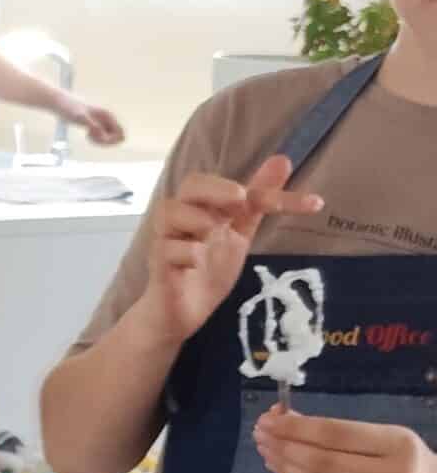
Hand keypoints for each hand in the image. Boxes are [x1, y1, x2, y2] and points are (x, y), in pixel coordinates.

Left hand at [73, 98, 125, 146]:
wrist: (60, 102)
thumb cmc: (69, 108)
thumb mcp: (79, 118)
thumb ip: (92, 125)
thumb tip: (103, 135)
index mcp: (108, 116)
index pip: (121, 134)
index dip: (110, 141)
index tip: (96, 136)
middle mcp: (108, 119)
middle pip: (118, 138)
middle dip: (106, 142)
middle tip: (91, 136)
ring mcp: (103, 123)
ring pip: (110, 138)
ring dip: (101, 142)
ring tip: (88, 135)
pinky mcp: (96, 126)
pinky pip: (104, 138)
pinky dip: (97, 140)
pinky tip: (87, 135)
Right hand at [144, 156, 324, 344]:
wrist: (181, 314)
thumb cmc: (207, 270)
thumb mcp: (239, 232)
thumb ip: (258, 199)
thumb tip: (282, 159)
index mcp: (206, 207)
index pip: (233, 186)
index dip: (270, 190)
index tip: (314, 203)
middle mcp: (183, 217)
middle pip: (191, 185)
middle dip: (216, 188)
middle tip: (240, 198)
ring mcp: (167, 240)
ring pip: (171, 212)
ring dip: (198, 219)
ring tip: (213, 234)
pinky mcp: (158, 266)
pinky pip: (168, 250)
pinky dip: (187, 253)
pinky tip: (197, 263)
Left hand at [251, 410, 436, 472]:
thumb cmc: (405, 462)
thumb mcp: (386, 438)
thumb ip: (341, 430)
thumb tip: (285, 417)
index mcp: (399, 445)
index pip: (336, 434)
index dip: (297, 427)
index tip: (270, 419)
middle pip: (323, 462)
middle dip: (285, 446)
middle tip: (260, 434)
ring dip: (285, 467)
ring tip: (266, 451)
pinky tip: (283, 472)